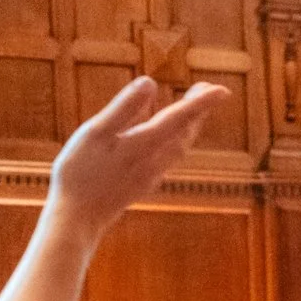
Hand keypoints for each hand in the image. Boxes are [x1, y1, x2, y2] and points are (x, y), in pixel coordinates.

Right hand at [49, 77, 225, 239]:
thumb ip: (124, 108)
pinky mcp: (141, 185)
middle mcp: (154, 162)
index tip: (223, 90)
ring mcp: (149, 176)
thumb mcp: (96, 133)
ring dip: (188, 127)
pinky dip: (172, 142)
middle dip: (198, 111)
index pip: (179, 118)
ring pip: (177, 148)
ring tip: (193, 109)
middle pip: (184, 134)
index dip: (201, 103)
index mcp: (144, 145)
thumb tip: (150, 82)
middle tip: (209, 89)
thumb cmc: (80, 173)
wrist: (78, 219)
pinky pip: (165, 159)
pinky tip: (164, 138)